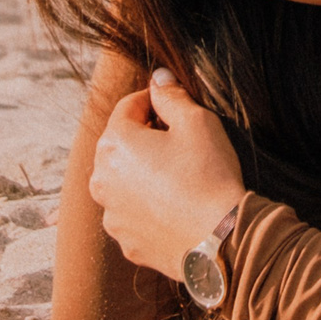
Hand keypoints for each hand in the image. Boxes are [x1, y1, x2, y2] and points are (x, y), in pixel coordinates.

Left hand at [88, 69, 247, 282]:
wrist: (219, 240)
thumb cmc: (208, 175)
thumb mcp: (198, 122)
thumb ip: (172, 96)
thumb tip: (159, 78)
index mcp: (114, 144)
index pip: (128, 107)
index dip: (154, 101)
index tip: (176, 106)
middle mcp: (101, 180)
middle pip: (120, 146)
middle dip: (146, 139)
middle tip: (183, 142)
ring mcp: (111, 215)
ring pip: (125, 182)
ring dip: (145, 174)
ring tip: (182, 178)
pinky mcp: (126, 242)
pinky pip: (134, 214)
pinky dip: (149, 206)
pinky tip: (178, 206)